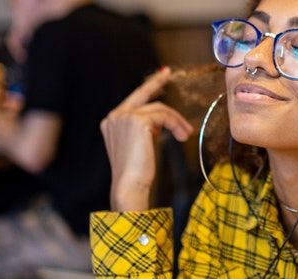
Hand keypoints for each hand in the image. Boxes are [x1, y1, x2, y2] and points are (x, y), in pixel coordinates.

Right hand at [100, 66, 193, 211]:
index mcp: (112, 122)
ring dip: (176, 120)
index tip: (160, 76)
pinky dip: (175, 124)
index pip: (133, 100)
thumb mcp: (141, 146)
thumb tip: (162, 122)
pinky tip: (181, 136)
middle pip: (142, 95)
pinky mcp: (136, 121)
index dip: (147, 87)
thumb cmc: (137, 172)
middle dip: (156, 82)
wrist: (129, 185)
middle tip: (168, 74)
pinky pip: (163, 116)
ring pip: (158, 108)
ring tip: (186, 134)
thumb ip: (146, 130)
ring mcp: (123, 117)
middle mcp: (114, 116)